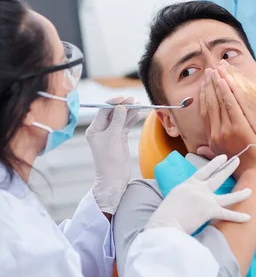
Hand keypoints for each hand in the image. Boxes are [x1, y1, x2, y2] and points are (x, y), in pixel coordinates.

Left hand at [86, 96, 140, 214]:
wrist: (114, 179)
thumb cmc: (109, 161)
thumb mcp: (112, 139)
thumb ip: (118, 121)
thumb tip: (121, 106)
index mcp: (95, 129)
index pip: (104, 111)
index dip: (113, 103)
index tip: (123, 98)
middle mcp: (102, 130)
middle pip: (113, 113)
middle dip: (123, 106)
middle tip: (133, 100)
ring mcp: (111, 134)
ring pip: (121, 118)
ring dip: (130, 111)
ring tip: (139, 104)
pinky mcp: (119, 138)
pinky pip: (126, 125)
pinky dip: (132, 120)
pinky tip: (139, 114)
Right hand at [145, 154, 251, 233]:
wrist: (166, 221)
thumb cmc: (165, 213)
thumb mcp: (174, 196)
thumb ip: (184, 194)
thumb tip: (187, 198)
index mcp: (189, 184)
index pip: (204, 171)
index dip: (214, 163)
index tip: (222, 157)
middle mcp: (200, 188)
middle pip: (218, 176)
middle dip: (228, 167)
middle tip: (237, 160)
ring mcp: (206, 199)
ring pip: (228, 197)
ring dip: (240, 194)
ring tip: (250, 190)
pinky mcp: (210, 211)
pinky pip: (227, 214)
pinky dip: (237, 217)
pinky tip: (248, 217)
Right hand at [198, 68, 255, 175]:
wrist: (255, 173)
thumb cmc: (241, 166)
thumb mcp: (221, 159)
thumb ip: (210, 151)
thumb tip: (199, 149)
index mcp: (212, 138)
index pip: (205, 112)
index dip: (204, 96)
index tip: (205, 84)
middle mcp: (216, 132)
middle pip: (210, 104)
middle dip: (209, 86)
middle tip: (208, 72)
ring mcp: (227, 129)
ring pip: (219, 102)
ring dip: (216, 84)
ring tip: (215, 70)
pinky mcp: (239, 127)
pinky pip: (231, 105)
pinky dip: (227, 91)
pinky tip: (225, 80)